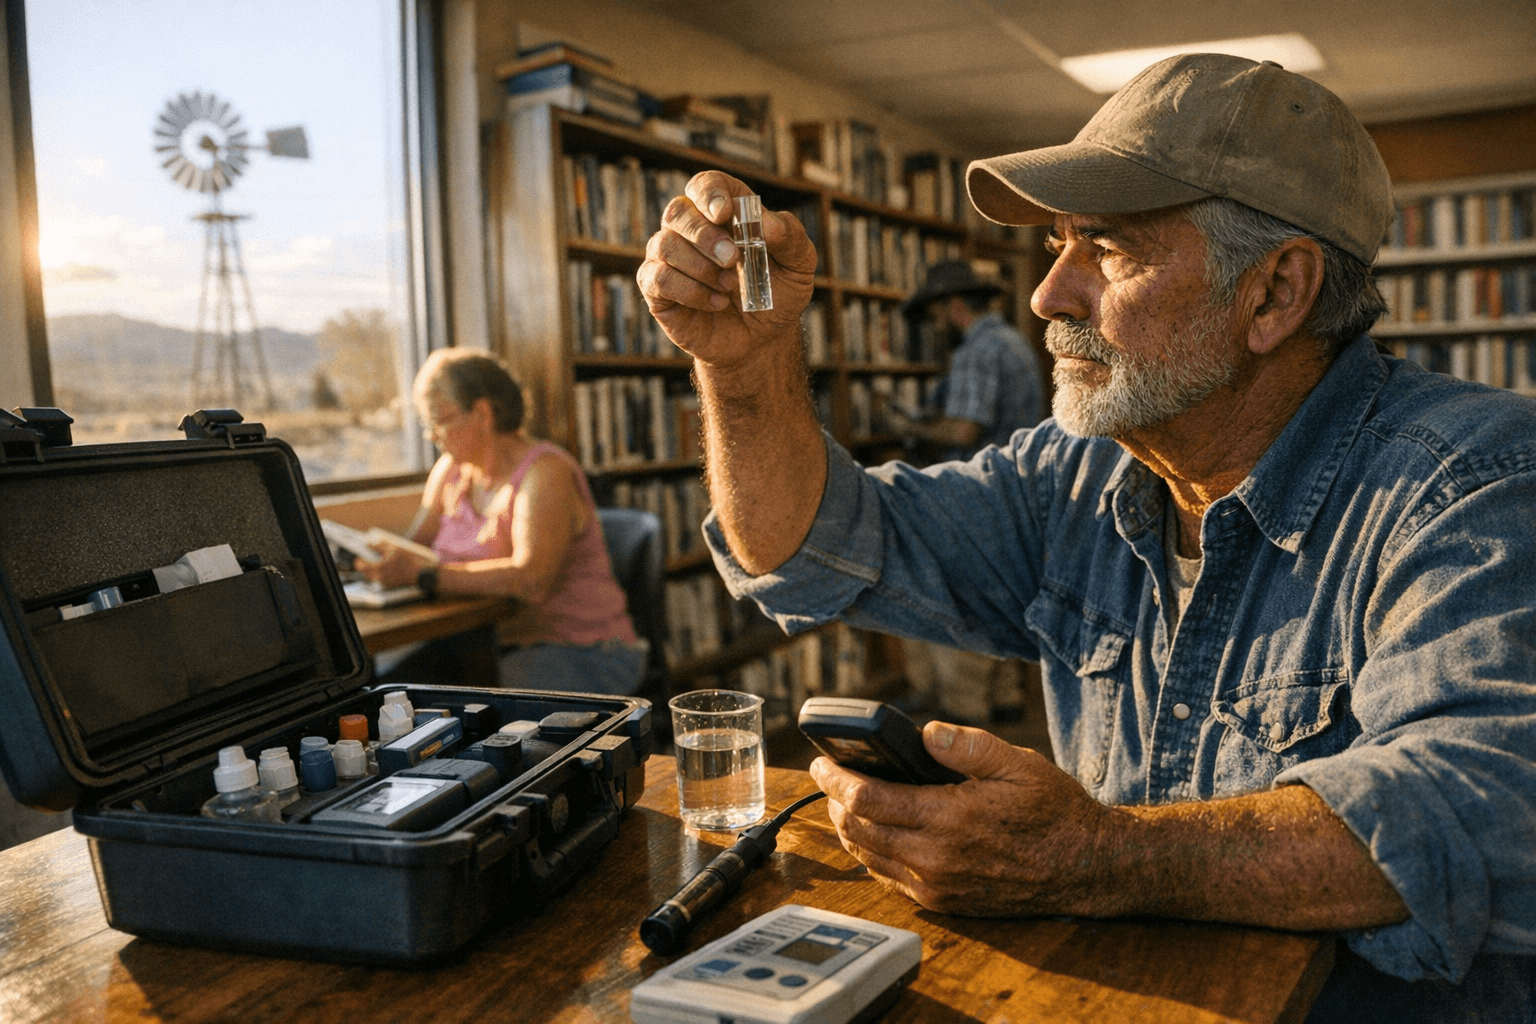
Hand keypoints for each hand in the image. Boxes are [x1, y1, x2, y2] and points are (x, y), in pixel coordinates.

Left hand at [359, 544, 430, 588]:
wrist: (423, 574)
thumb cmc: (411, 560)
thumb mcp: (396, 548)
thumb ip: (379, 545)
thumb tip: (368, 543)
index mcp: (379, 567)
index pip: (359, 564)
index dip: (359, 558)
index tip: (361, 553)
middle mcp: (379, 577)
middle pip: (364, 570)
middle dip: (367, 563)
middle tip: (372, 556)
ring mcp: (384, 582)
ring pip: (372, 574)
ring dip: (374, 568)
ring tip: (383, 561)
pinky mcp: (389, 585)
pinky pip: (380, 578)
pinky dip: (381, 573)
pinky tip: (390, 567)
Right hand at [637, 171, 817, 371]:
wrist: (761, 339)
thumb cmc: (777, 294)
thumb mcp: (798, 265)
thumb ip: (790, 237)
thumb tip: (767, 222)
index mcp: (724, 212)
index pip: (704, 185)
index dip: (709, 193)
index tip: (724, 213)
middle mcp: (691, 229)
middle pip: (677, 211)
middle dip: (705, 235)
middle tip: (732, 260)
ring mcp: (670, 258)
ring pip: (664, 244)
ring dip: (700, 267)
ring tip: (729, 287)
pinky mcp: (657, 288)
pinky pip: (657, 277)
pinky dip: (690, 291)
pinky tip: (716, 303)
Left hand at [808, 721, 1115, 916]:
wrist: (1086, 868)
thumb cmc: (1054, 812)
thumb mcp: (1016, 763)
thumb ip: (965, 746)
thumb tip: (924, 732)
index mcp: (948, 820)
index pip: (867, 800)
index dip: (835, 780)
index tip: (820, 762)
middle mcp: (935, 858)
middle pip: (858, 830)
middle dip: (834, 802)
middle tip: (829, 778)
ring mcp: (937, 886)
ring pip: (868, 858)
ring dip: (848, 830)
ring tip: (843, 802)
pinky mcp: (944, 903)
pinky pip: (890, 879)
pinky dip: (871, 855)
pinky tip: (873, 834)